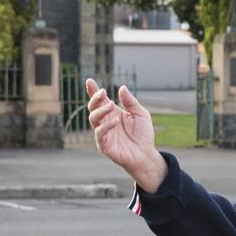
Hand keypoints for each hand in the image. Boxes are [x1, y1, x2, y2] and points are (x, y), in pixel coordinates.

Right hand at [85, 78, 166, 192]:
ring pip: (93, 119)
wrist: (146, 154)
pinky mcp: (104, 145)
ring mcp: (103, 133)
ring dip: (100, 111)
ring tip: (111, 106)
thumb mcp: (140, 114)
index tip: (89, 80)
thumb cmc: (142, 134)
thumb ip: (131, 102)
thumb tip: (121, 88)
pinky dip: (105, 126)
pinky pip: (99, 134)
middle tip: (103, 93)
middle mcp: (105, 121)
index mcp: (112, 113)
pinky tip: (115, 121)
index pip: (100, 100)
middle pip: (93, 107)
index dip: (93, 91)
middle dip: (95, 98)